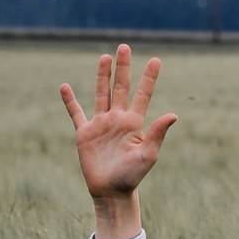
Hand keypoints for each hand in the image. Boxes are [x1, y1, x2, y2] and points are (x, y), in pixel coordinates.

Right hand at [60, 44, 176, 238]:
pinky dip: (70, 101)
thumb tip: (173, 115)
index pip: (143, 94)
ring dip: (103, 76)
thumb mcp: (148, 155)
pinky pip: (76, 113)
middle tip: (124, 46)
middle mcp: (118, 119)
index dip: (149, 77)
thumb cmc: (132, 176)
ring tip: (105, 57)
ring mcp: (101, 124)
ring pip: (101, 94)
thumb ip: (157, 133)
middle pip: (121, 87)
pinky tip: (65, 87)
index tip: (156, 59)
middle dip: (123, 67)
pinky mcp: (85, 133)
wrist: (111, 191)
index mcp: (134, 123)